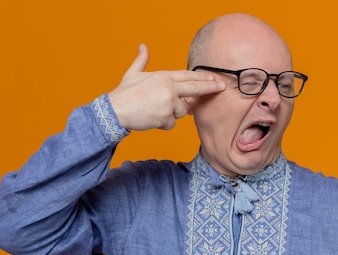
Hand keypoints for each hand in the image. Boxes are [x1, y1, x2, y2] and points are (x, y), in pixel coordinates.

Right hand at [107, 44, 225, 130]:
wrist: (115, 110)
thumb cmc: (123, 94)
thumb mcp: (133, 74)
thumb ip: (141, 61)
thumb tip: (143, 46)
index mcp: (163, 76)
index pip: (188, 76)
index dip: (203, 77)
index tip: (215, 78)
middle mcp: (169, 87)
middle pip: (195, 88)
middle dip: (210, 88)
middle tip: (222, 87)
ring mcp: (169, 102)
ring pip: (180, 111)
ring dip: (170, 114)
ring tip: (153, 110)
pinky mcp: (166, 117)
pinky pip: (171, 123)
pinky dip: (162, 124)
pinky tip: (151, 118)